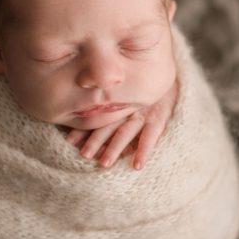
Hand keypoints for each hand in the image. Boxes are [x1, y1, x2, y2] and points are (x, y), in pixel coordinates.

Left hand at [63, 77, 178, 169]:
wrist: (168, 73)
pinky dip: (144, 150)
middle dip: (95, 140)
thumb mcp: (125, 86)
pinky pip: (152, 136)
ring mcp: (144, 111)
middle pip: (109, 124)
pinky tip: (137, 165)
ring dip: (114, 148)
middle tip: (83, 154)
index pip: (98, 116)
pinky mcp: (160, 117)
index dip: (84, 128)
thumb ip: (109, 98)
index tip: (70, 140)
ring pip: (126, 132)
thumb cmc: (143, 82)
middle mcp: (129, 105)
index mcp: (118, 99)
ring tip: (103, 163)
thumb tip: (81, 115)